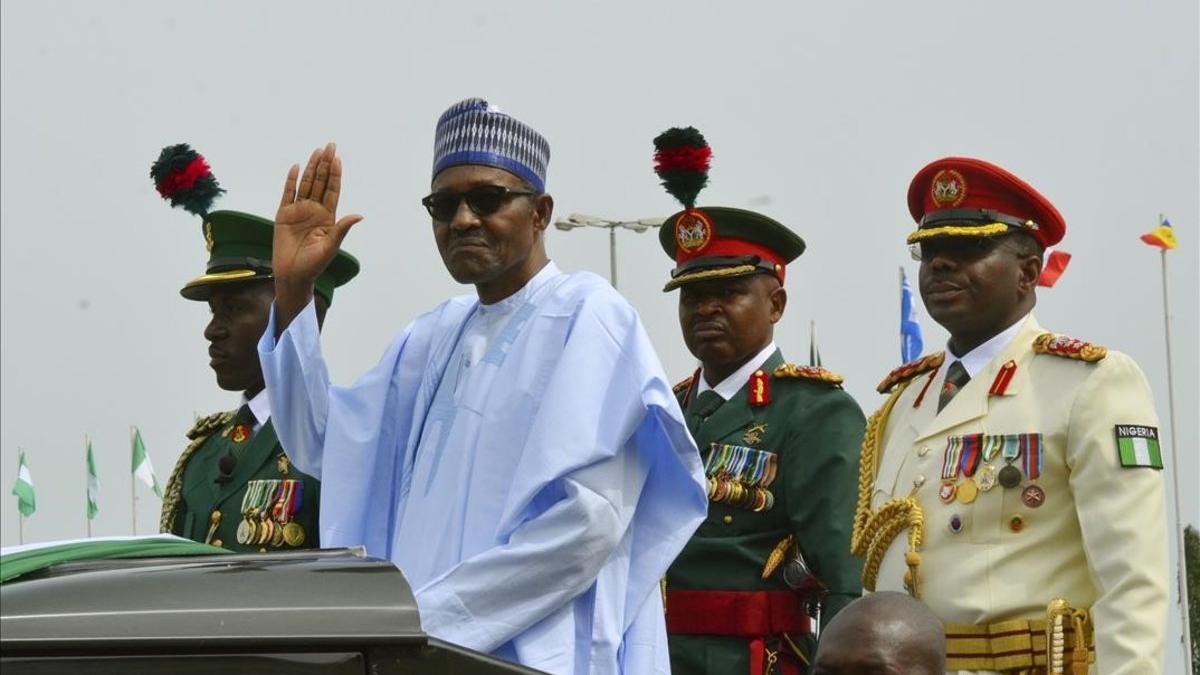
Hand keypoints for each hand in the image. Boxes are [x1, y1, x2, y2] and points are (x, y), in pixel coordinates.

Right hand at [273, 142, 362, 287]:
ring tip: (317, 151)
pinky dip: (291, 181)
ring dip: (311, 168)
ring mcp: (298, 211)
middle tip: (330, 145)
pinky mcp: (283, 215)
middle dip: (325, 164)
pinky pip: (288, 194)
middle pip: (320, 182)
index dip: (335, 175)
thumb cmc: (314, 264)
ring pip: (305, 184)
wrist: (293, 275)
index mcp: (328, 217)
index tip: (338, 159)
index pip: (332, 190)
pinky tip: (296, 167)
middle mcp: (314, 210)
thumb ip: (342, 228)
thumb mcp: (330, 246)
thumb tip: (359, 215)